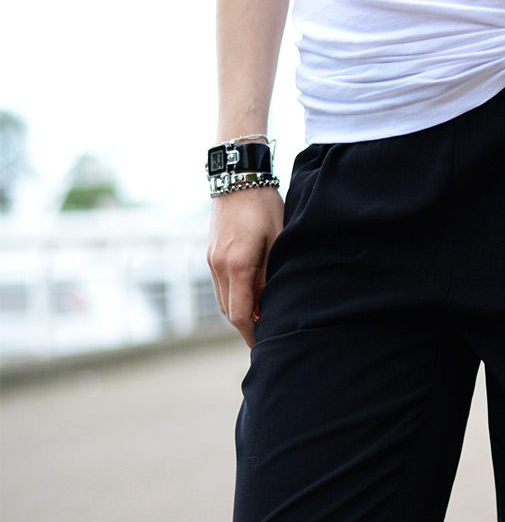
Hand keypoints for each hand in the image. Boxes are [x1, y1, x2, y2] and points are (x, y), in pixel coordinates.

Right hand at [207, 188, 284, 346]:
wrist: (238, 178)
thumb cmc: (264, 206)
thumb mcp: (277, 240)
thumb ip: (271, 274)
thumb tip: (268, 305)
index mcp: (237, 264)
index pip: (239, 314)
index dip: (251, 333)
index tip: (263, 343)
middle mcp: (218, 266)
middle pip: (228, 311)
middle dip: (246, 326)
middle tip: (266, 333)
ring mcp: (211, 260)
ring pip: (222, 300)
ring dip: (239, 311)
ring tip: (260, 316)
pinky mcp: (210, 253)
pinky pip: (220, 285)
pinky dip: (233, 296)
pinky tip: (250, 294)